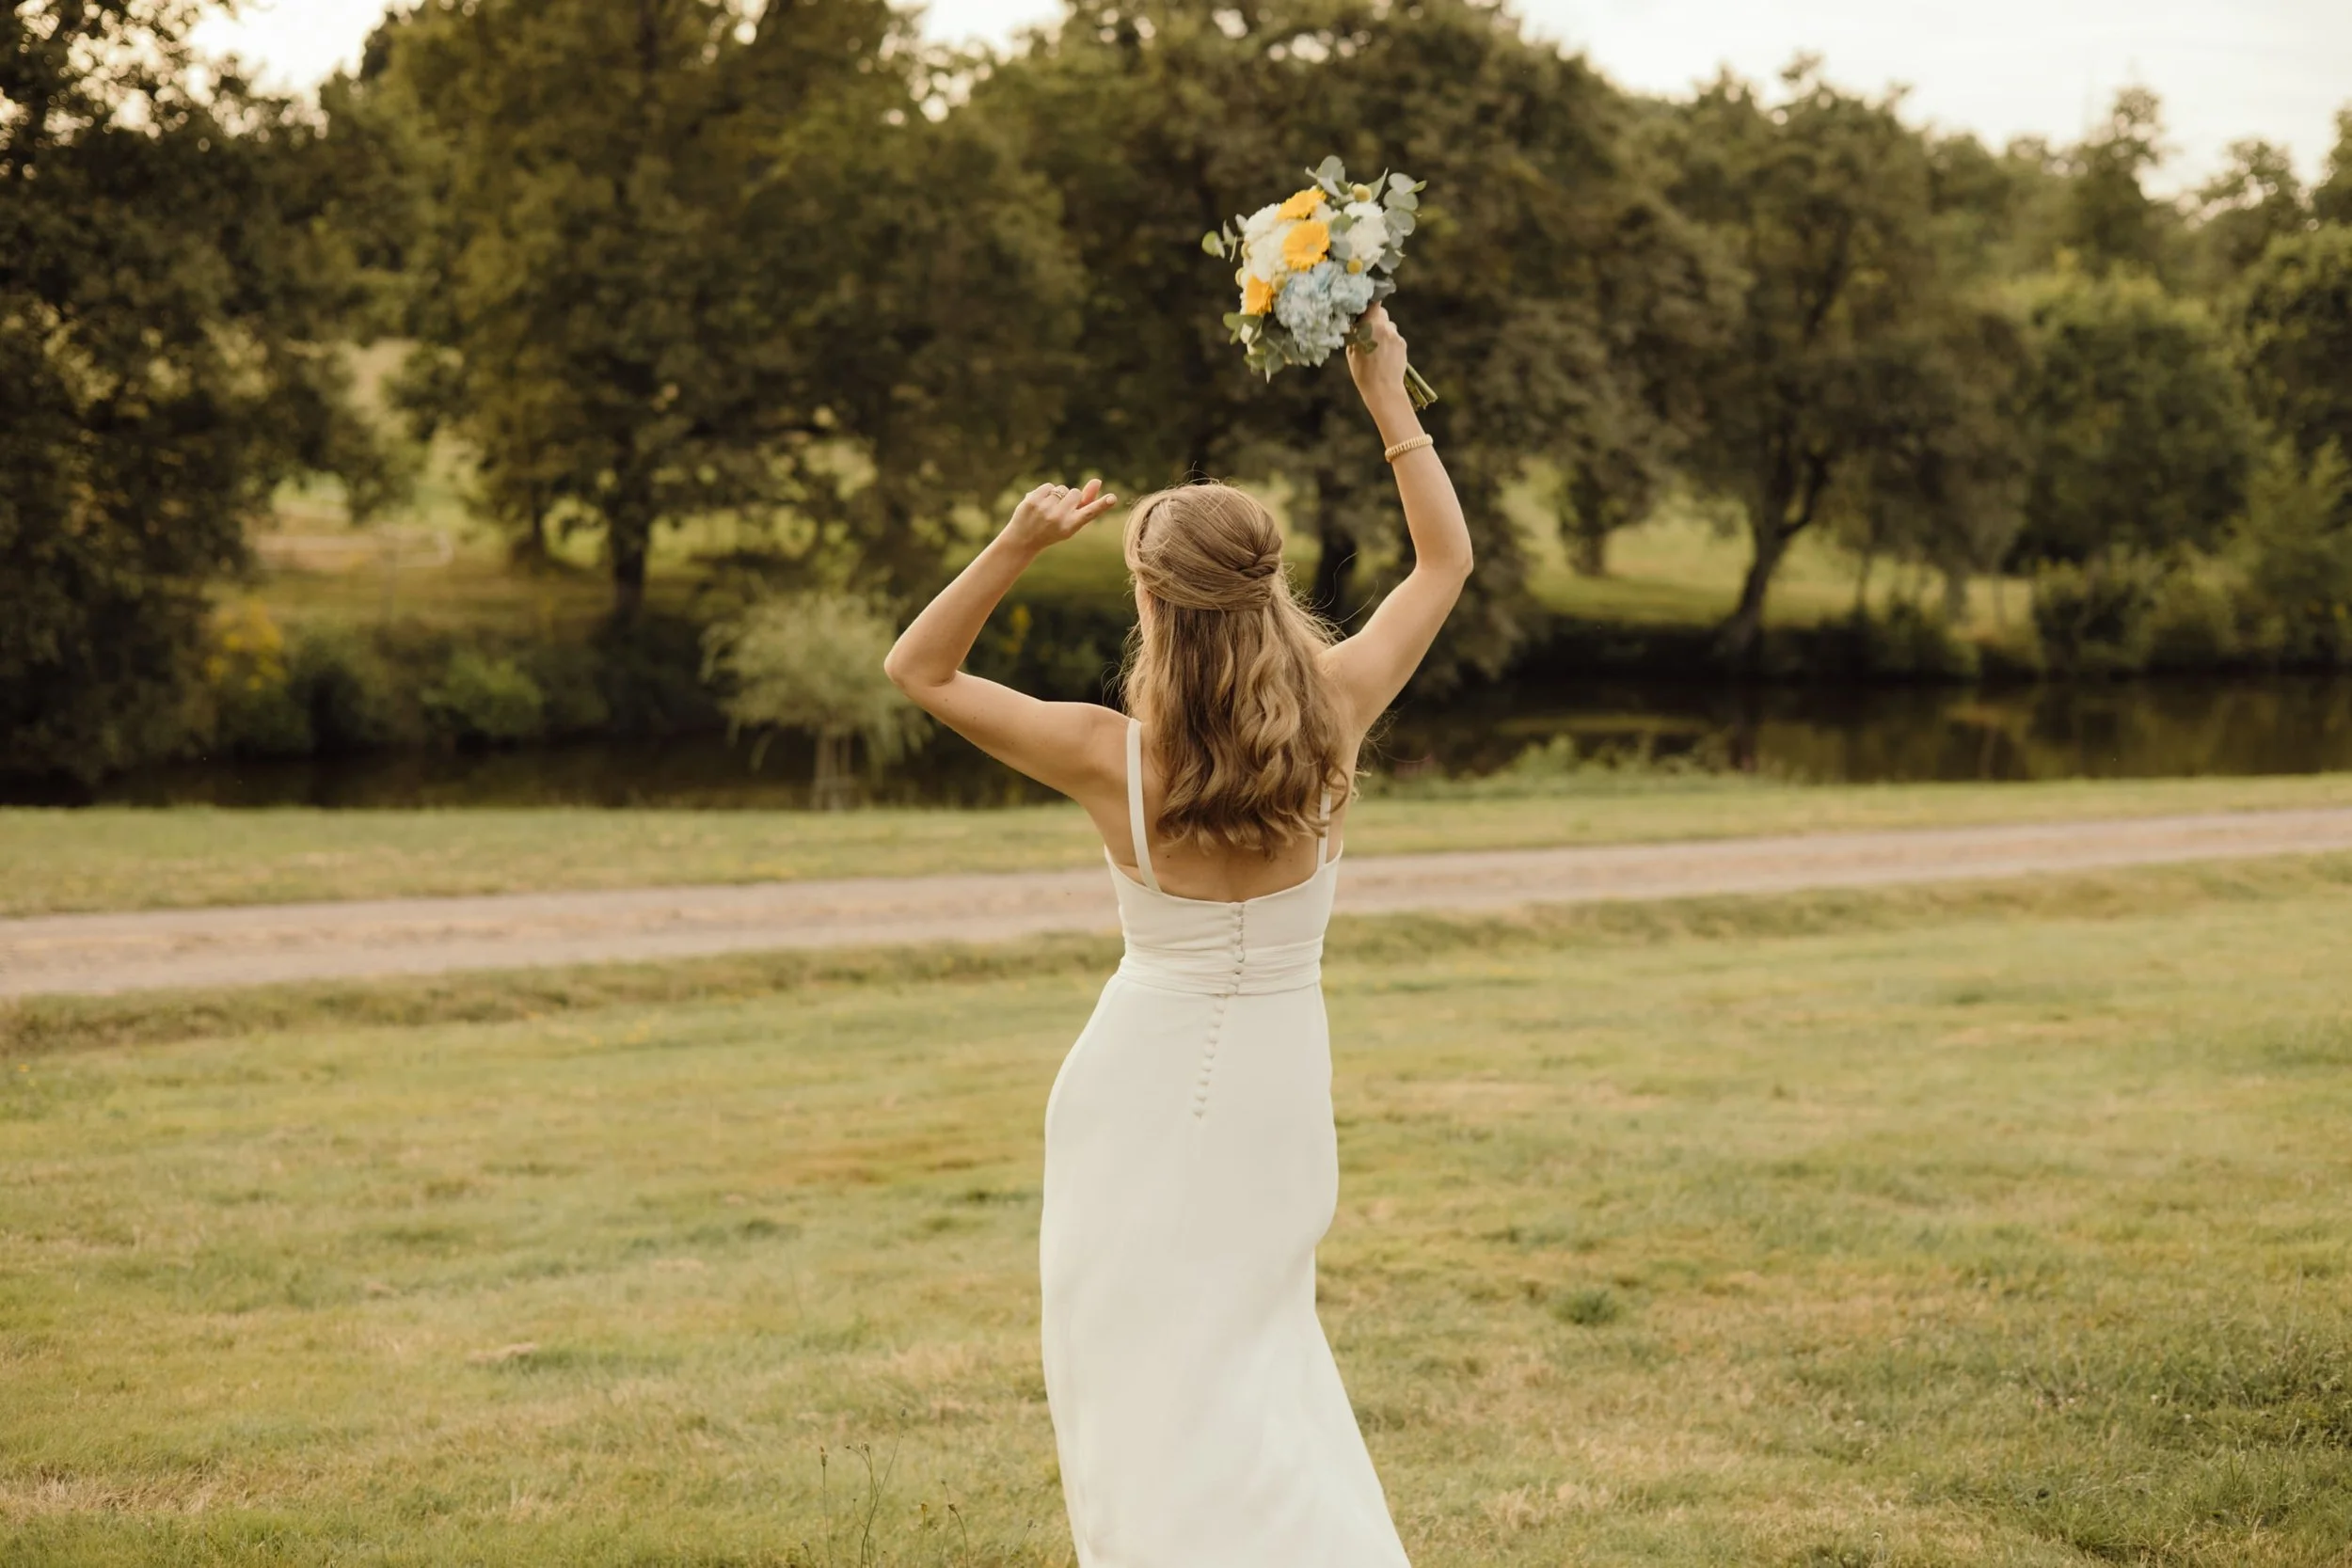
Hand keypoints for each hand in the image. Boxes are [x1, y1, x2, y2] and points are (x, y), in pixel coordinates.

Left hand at [1002, 478, 1119, 553]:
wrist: (1023, 540)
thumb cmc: (1052, 530)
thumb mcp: (1071, 521)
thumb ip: (1086, 503)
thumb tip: (1098, 481)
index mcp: (1071, 526)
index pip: (1090, 513)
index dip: (1102, 505)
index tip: (1113, 498)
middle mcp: (1059, 518)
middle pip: (1075, 493)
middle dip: (1070, 498)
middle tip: (1059, 512)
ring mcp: (1044, 509)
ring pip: (1062, 489)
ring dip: (1057, 496)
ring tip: (1047, 510)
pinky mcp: (1033, 500)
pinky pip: (1049, 486)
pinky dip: (1045, 492)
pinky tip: (1039, 505)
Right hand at [1346, 305, 1412, 417]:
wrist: (1383, 389)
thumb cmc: (1363, 373)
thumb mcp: (1351, 352)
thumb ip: (1356, 333)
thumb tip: (1356, 323)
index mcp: (1369, 326)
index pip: (1373, 303)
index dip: (1370, 302)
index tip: (1365, 306)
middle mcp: (1384, 327)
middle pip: (1381, 313)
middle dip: (1375, 319)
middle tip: (1368, 332)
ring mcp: (1395, 335)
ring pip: (1389, 326)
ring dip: (1383, 332)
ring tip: (1377, 349)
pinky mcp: (1402, 343)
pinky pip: (1394, 337)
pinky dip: (1390, 342)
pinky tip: (1385, 355)